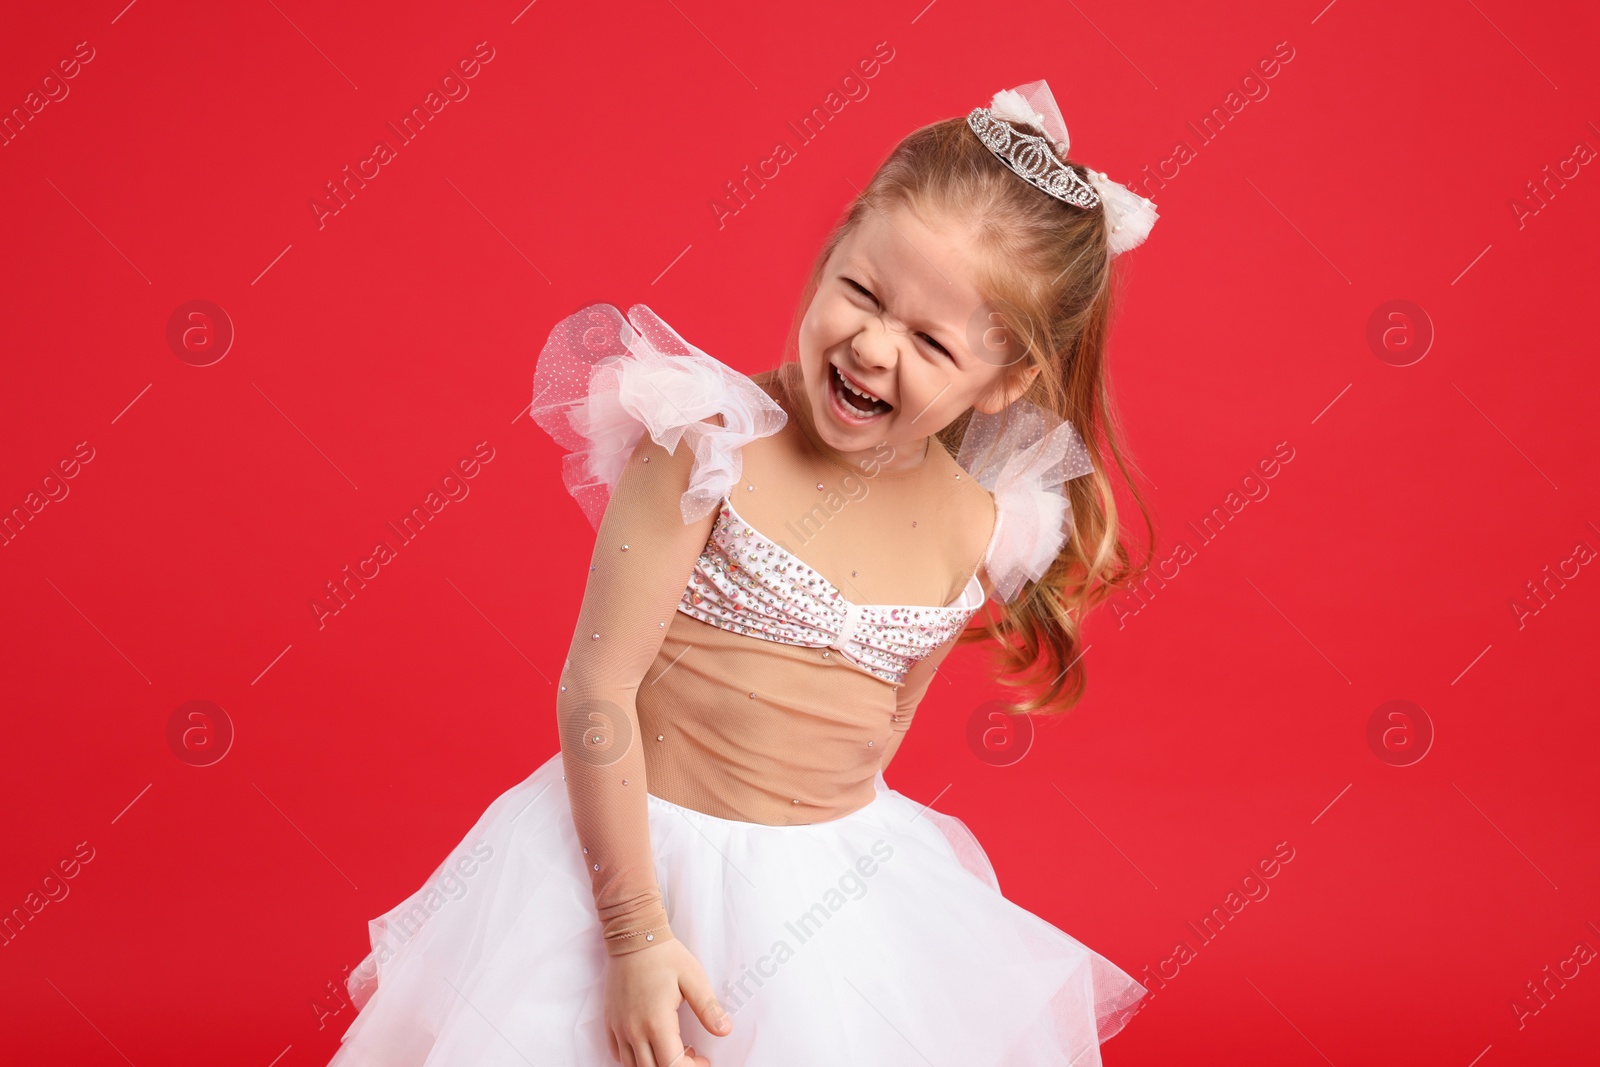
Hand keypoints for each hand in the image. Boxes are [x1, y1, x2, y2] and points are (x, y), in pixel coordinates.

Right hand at [604, 937, 732, 1066]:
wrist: (633, 936)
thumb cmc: (664, 956)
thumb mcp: (693, 978)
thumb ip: (708, 1008)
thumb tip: (725, 1030)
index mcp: (656, 1022)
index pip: (673, 1066)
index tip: (703, 1059)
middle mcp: (634, 1030)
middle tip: (691, 1055)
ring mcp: (619, 1027)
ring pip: (634, 1066)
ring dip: (655, 1065)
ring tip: (672, 1049)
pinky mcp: (610, 1021)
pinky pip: (617, 1054)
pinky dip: (634, 1058)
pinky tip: (650, 1044)